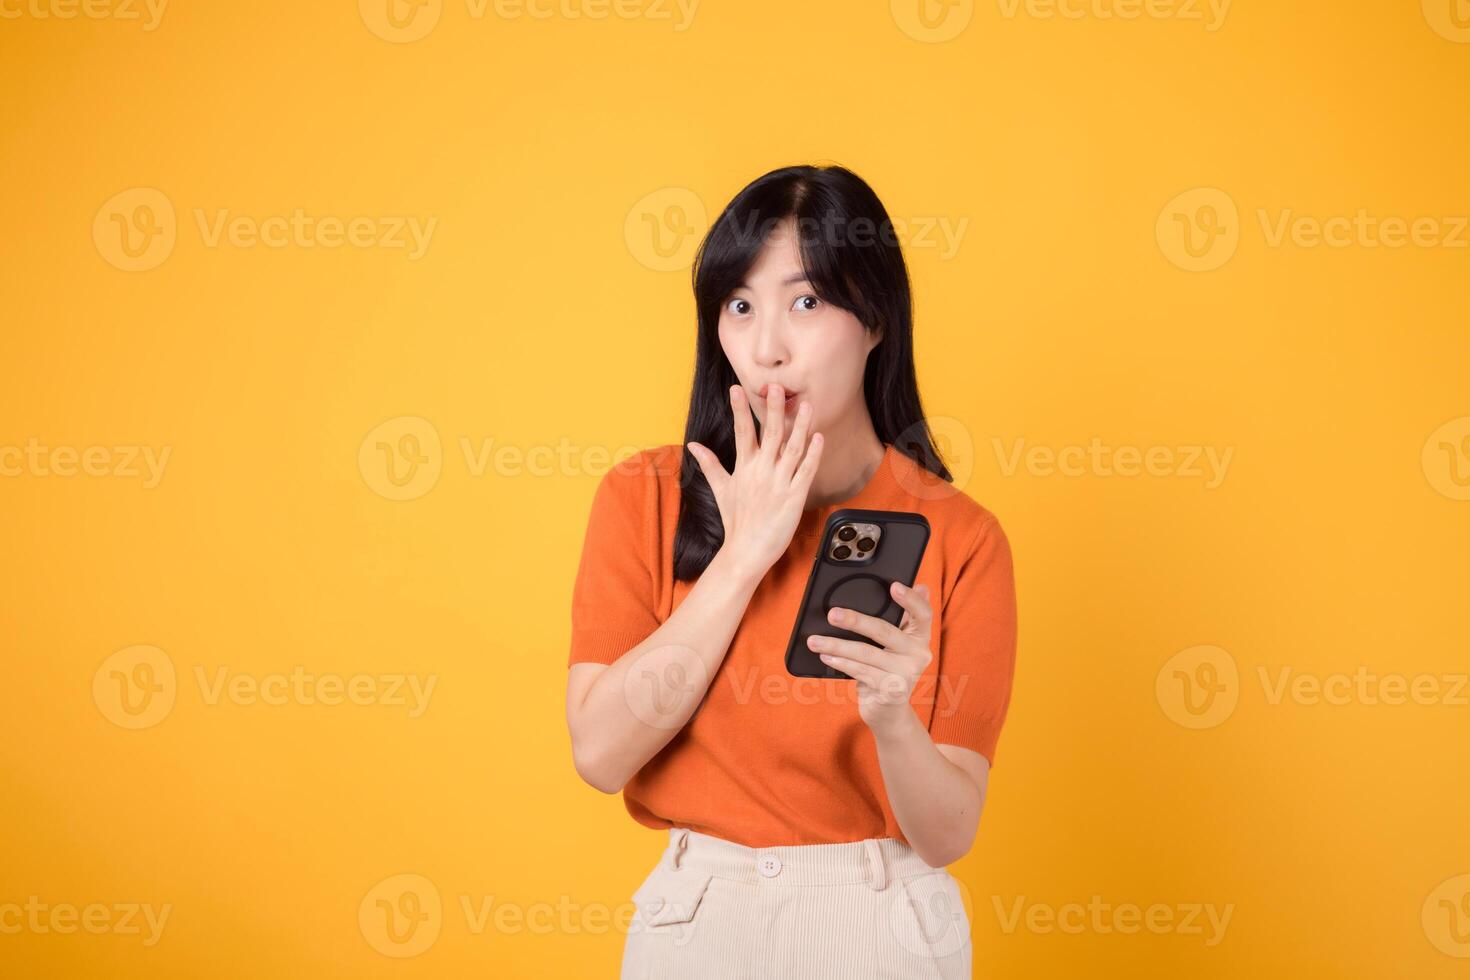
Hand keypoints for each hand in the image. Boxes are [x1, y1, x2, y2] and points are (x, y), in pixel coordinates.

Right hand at [687, 383, 823, 578]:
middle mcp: (761, 471)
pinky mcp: (795, 497)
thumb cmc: (735, 521)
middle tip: (777, 386)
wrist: (746, 551)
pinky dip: (813, 454)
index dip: (740, 409)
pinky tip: (819, 437)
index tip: (737, 388)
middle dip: (773, 408)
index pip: (741, 431)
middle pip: (770, 433)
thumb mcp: (720, 489)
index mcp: (744, 467)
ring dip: (800, 425)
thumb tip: (693, 445)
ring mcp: (779, 483)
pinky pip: (806, 471)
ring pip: (792, 447)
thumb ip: (710, 464)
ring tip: (806, 405)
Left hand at [807, 582, 933, 735]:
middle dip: (855, 620)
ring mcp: (906, 674)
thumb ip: (901, 618)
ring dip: (836, 646)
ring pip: (865, 653)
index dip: (911, 599)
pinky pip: (860, 671)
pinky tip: (826, 657)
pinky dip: (840, 663)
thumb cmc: (887, 669)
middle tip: (832, 614)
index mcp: (920, 637)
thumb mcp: (895, 645)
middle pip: (885, 631)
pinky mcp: (891, 690)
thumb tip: (918, 586)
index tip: (893, 586)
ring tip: (814, 641)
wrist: (889, 711)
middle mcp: (918, 654)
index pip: (923, 614)